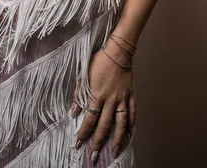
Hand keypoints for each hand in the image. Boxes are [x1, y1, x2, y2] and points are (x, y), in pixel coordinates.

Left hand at [72, 38, 136, 161]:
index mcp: (97, 95)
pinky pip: (132, 112)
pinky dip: (131, 124)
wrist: (118, 51)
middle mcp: (111, 100)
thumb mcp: (84, 75)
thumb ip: (79, 95)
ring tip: (115, 152)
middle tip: (94, 156)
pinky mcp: (131, 95)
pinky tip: (129, 133)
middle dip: (98, 141)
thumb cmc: (99, 61)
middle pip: (104, 125)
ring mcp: (122, 98)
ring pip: (121, 123)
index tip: (79, 144)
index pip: (89, 119)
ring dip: (117, 139)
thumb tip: (74, 112)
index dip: (84, 133)